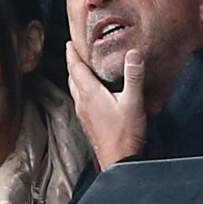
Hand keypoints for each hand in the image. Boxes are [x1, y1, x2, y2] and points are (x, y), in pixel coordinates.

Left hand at [66, 42, 146, 169]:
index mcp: (90, 94)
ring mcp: (83, 114)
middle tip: (73, 51)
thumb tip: (133, 54)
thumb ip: (133, 76)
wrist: (118, 161)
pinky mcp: (88, 122)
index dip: (72, 53)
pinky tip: (90, 91)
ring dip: (75, 76)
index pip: (76, 68)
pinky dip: (81, 88)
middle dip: (72, 62)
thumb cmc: (125, 134)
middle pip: (72, 77)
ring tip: (80, 67)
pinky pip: (80, 99)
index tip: (69, 42)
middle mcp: (83, 102)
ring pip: (74, 89)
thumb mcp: (133, 102)